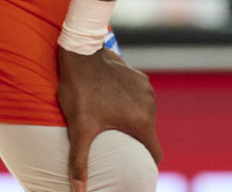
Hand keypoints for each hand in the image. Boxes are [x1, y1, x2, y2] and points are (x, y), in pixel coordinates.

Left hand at [57, 46, 160, 191]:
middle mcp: (150, 106)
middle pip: (147, 133)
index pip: (154, 154)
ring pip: (143, 115)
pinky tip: (110, 99)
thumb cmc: (79, 91)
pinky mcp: (140, 77)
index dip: (145, 162)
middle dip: (132, 138)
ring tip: (108, 118)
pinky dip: (129, 102)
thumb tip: (77, 191)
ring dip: (130, 119)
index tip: (134, 165)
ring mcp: (146, 89)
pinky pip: (139, 97)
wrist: (81, 52)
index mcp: (141, 122)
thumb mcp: (78, 129)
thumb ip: (79, 162)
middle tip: (113, 138)